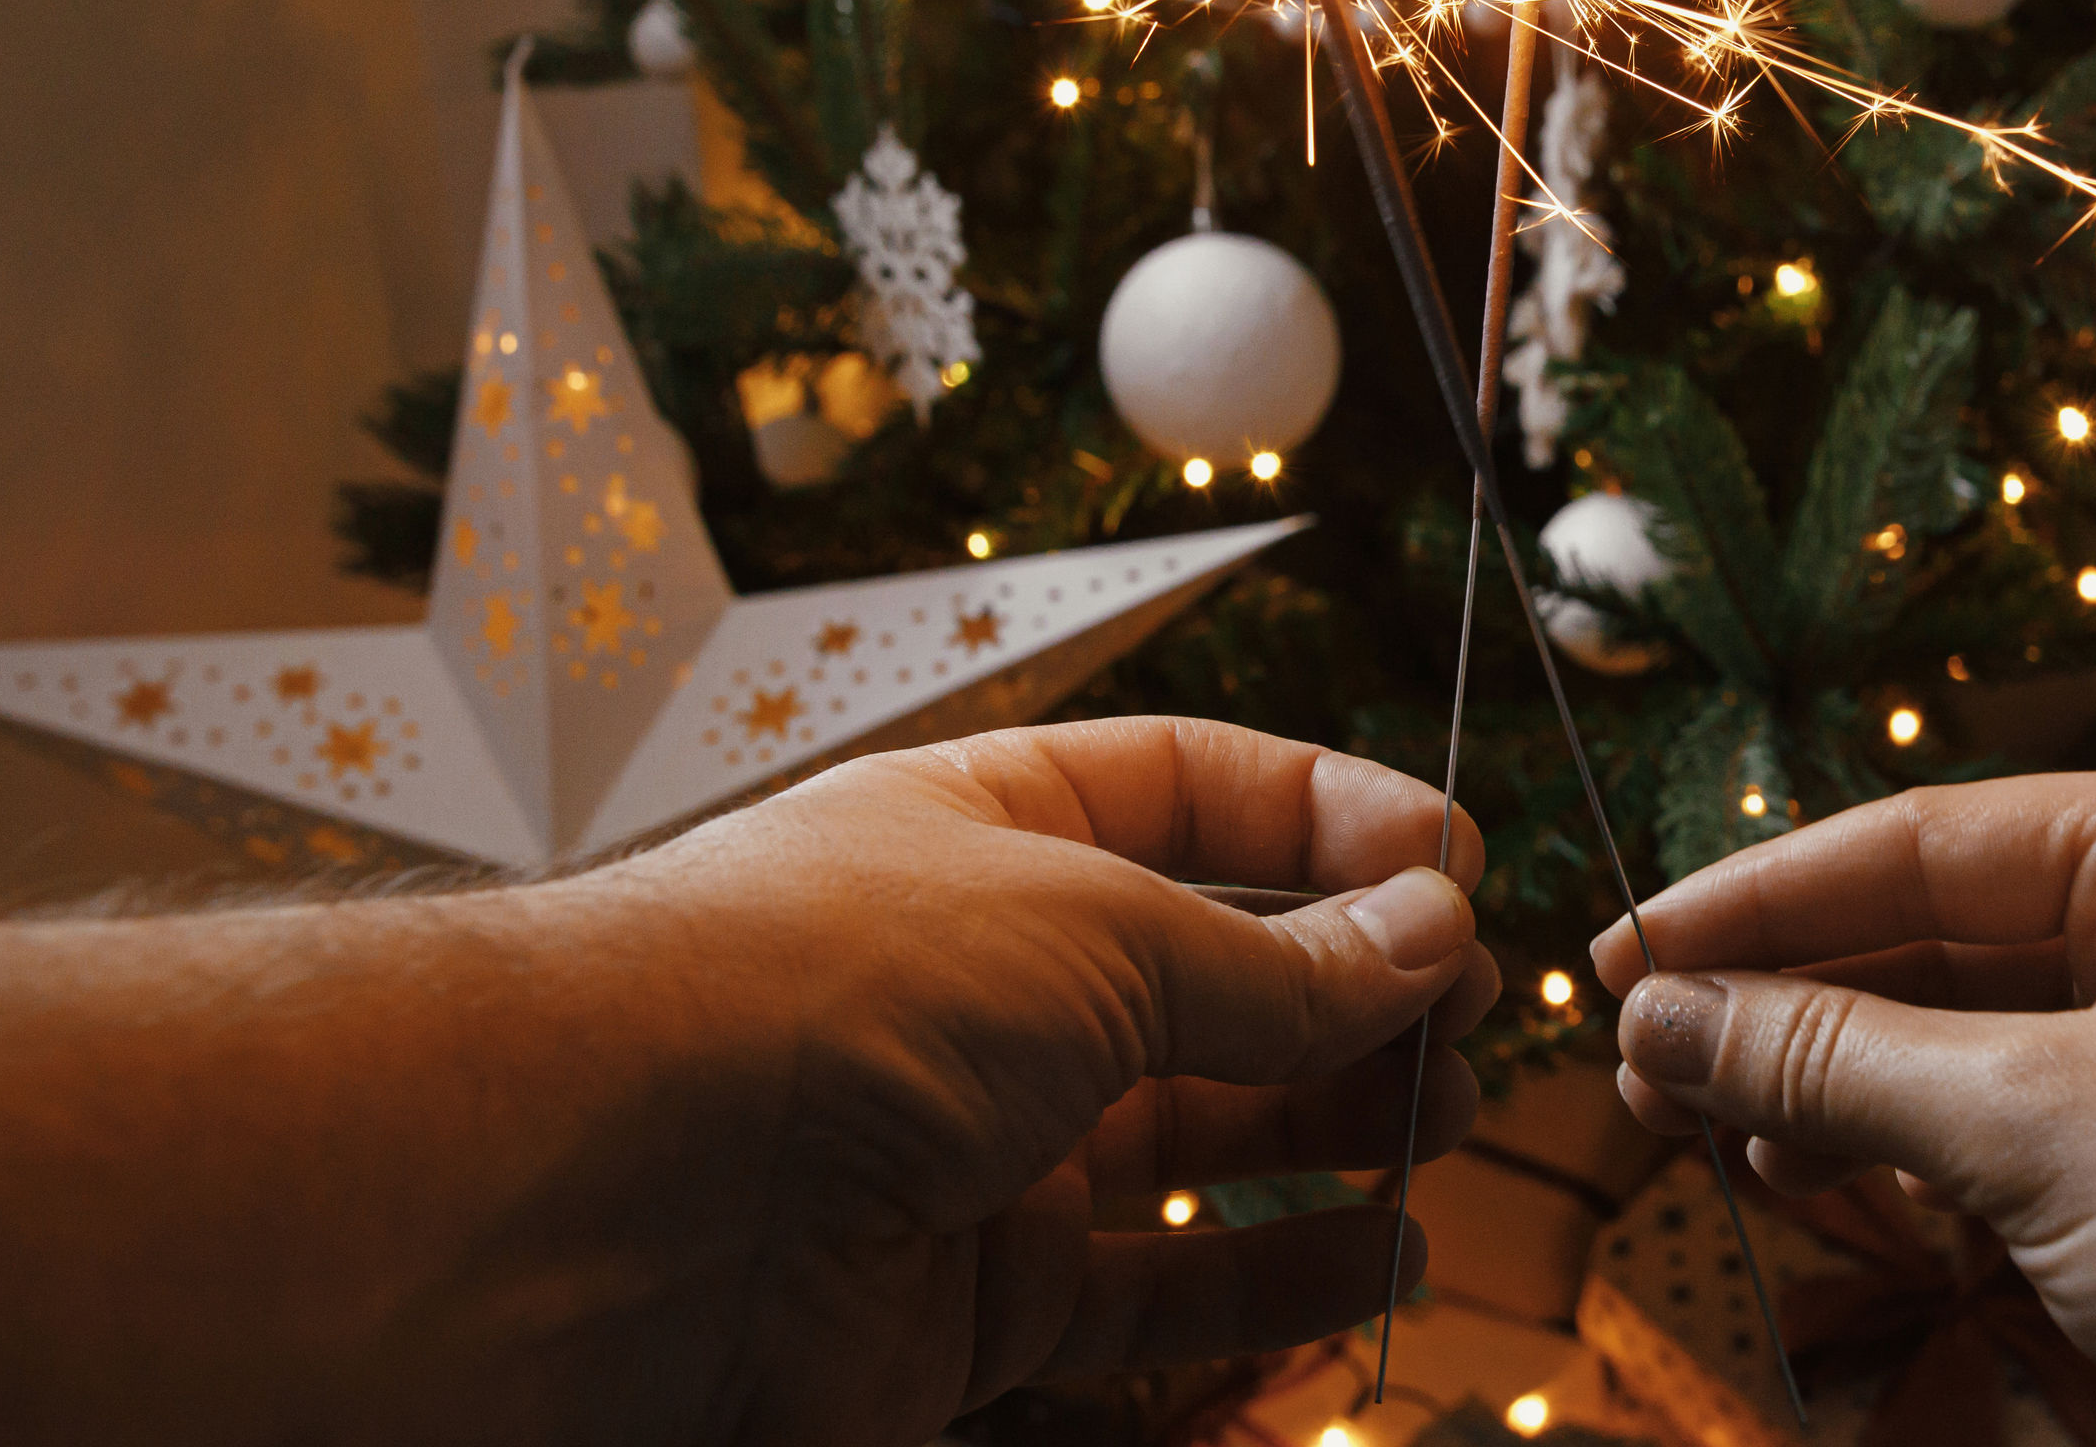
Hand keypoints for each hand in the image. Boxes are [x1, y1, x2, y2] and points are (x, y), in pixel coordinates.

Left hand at [596, 715, 1493, 1442]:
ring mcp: (986, 1145)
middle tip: (1477, 1014)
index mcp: (992, 832)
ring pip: (1204, 1132)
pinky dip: (1281, 1274)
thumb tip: (1430, 935)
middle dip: (1358, 985)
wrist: (618, 1199)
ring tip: (1449, 1123)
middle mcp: (991, 979)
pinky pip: (1162, 1285)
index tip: (1457, 868)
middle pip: (1216, 971)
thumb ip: (1278, 960)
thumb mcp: (1092, 929)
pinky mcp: (979, 1299)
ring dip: (1340, 1126)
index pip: (1196, 795)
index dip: (1333, 823)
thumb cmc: (822, 994)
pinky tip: (1381, 1253)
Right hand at [1594, 767, 2095, 1446]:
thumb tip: (1662, 1016)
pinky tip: (1819, 1179)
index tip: (1616, 955)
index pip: (1917, 841)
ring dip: (1838, 1089)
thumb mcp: (2041, 1131)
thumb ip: (1836, 1062)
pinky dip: (1918, 1153)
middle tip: (1637, 1067)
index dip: (1751, 903)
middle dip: (1787, 1007)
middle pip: (1933, 934)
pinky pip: (2023, 1118)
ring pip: (1967, 1033)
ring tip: (1710, 1132)